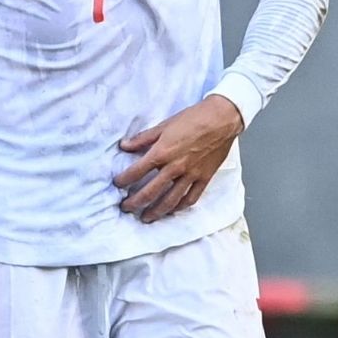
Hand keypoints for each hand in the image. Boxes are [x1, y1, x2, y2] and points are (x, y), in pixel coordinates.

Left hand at [114, 94, 243, 222]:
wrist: (221, 120)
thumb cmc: (192, 119)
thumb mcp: (163, 126)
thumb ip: (142, 138)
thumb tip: (124, 146)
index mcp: (162, 153)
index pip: (136, 171)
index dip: (124, 180)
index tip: (117, 184)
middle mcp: (175, 167)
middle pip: (151, 192)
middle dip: (135, 202)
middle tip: (125, 208)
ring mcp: (191, 175)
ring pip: (170, 200)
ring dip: (156, 211)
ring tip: (146, 217)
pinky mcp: (205, 178)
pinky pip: (191, 198)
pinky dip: (180, 207)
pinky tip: (172, 211)